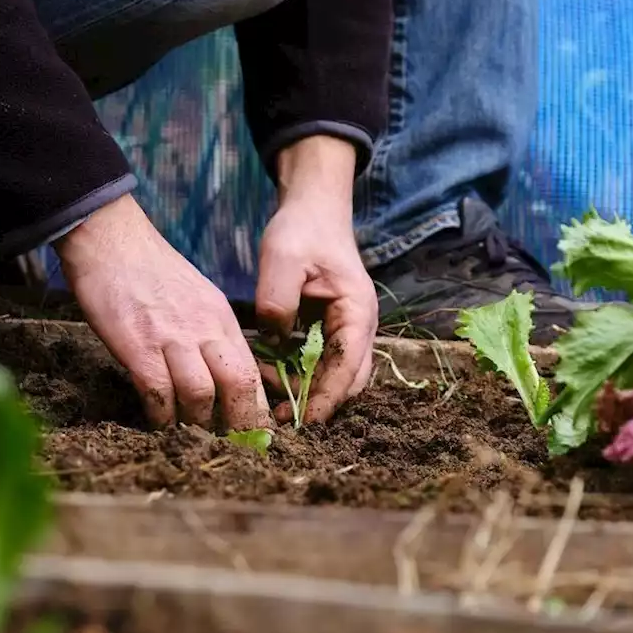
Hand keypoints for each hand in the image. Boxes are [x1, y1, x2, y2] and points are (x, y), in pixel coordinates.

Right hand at [56, 193, 272, 431]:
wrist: (112, 240)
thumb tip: (221, 373)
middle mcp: (204, 330)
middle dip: (239, 424)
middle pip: (238, 385)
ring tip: (189, 438)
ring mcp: (172, 338)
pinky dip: (160, 415)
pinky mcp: (138, 345)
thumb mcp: (198, 297)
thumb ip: (212, 334)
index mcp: (221, 320)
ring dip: (196, 424)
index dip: (256, 409)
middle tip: (232, 449)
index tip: (255, 435)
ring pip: (201, 394)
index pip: (252, 372)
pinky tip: (157, 423)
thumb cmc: (151, 271)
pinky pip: (158, 392)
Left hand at [257, 135, 378, 423]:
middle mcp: (360, 326)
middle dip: (319, 403)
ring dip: (309, 392)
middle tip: (280, 419)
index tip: (303, 420)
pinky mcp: (331, 331)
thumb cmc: (302, 231)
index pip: (348, 366)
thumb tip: (272, 338)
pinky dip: (301, 376)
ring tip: (271, 401)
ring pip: (337, 377)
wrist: (313, 212)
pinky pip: (322, 364)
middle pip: (349, 381)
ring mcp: (348, 331)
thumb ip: (277, 299)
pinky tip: (272, 378)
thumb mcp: (282, 258)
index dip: (326, 397)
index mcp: (358, 311)